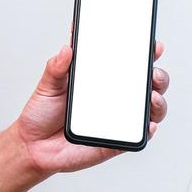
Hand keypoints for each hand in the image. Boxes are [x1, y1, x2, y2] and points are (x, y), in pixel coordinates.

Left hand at [13, 33, 169, 175]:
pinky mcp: (116, 142)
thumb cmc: (42, 113)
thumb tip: (66, 49)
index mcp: (101, 80)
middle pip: (148, 85)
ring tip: (152, 97)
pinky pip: (138, 137)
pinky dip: (149, 130)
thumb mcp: (48, 85)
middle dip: (158, 76)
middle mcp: (115, 99)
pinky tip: (149, 124)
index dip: (146, 53)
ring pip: (150, 110)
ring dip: (158, 102)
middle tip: (152, 73)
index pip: (130, 64)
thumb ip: (56, 67)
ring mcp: (119, 120)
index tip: (153, 45)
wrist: (33, 145)